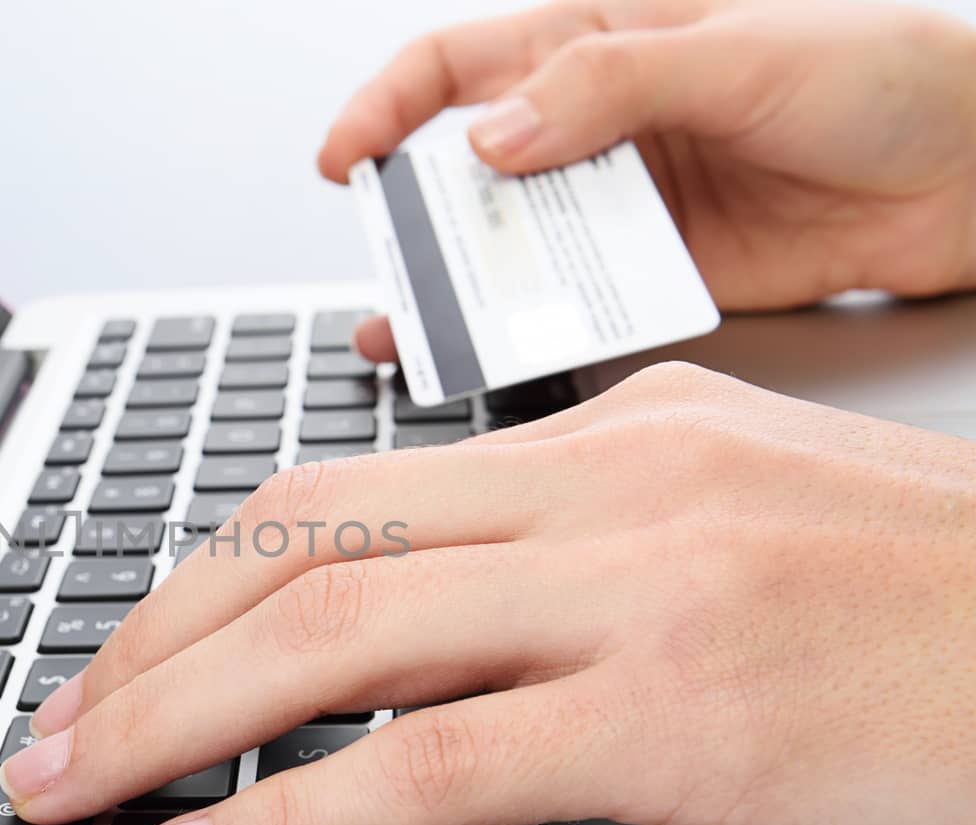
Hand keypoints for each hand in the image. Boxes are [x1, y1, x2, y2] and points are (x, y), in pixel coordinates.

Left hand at [0, 362, 975, 824]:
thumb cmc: (935, 614)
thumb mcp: (734, 527)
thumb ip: (574, 551)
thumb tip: (425, 623)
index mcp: (613, 436)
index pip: (341, 489)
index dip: (199, 582)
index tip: (125, 659)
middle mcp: (608, 485)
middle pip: (299, 547)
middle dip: (142, 650)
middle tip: (53, 731)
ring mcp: (641, 589)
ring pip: (332, 635)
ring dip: (169, 724)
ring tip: (74, 792)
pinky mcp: (682, 714)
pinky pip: (429, 763)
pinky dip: (288, 816)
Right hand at [316, 0, 975, 360]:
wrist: (968, 173)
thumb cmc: (880, 71)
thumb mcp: (742, 50)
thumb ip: (613, 84)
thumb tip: (494, 134)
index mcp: (600, 37)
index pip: (460, 63)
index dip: (389, 108)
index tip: (346, 163)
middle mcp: (595, 124)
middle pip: (467, 170)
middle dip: (415, 218)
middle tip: (393, 265)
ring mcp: (620, 205)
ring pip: (510, 247)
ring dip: (460, 288)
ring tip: (420, 329)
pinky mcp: (653, 276)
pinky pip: (572, 305)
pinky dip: (527, 331)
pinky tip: (497, 351)